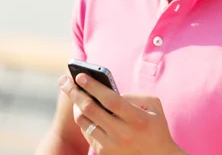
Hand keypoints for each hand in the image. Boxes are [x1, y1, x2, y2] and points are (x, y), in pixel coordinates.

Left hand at [59, 74, 186, 154]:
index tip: (81, 75)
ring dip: (76, 106)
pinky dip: (84, 119)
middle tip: (64, 81)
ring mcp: (111, 146)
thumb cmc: (156, 127)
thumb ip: (134, 96)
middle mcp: (122, 134)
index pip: (111, 100)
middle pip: (91, 110)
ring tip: (74, 94)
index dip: (94, 87)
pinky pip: (87, 132)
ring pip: (84, 122)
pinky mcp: (103, 153)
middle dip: (75, 93)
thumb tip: (110, 92)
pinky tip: (83, 110)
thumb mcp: (154, 106)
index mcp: (137, 119)